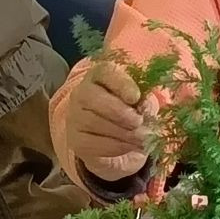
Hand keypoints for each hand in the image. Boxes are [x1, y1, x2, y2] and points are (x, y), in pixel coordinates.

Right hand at [64, 62, 159, 181]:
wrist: (120, 137)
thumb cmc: (133, 110)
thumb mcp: (142, 101)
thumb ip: (144, 100)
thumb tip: (144, 107)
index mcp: (101, 75)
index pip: (105, 72)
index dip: (121, 84)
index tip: (136, 97)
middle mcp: (82, 92)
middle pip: (93, 98)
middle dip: (120, 112)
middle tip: (139, 122)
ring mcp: (75, 116)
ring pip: (93, 122)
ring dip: (121, 132)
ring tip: (141, 137)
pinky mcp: (75, 139)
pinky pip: (92, 143)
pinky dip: (116, 146)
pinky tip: (130, 146)